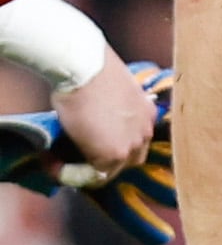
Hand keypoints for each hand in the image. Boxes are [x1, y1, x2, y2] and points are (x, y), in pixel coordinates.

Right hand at [53, 50, 155, 182]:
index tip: (82, 146)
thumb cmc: (94, 74)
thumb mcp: (112, 97)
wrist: (87, 68)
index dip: (107, 147)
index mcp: (147, 114)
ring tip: (58, 162)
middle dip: (102, 162)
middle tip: (75, 157)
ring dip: (84, 171)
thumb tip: (92, 128)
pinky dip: (69, 174)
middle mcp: (145, 131)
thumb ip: (111, 116)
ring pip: (109, 172)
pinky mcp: (113, 154)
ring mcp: (131, 145)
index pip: (133, 143)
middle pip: (128, 160)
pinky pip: (91, 176)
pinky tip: (51, 162)